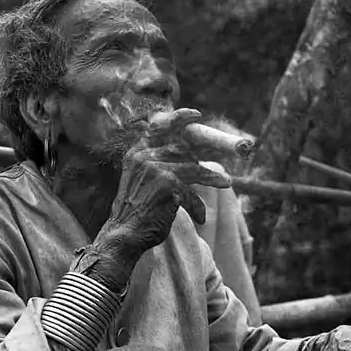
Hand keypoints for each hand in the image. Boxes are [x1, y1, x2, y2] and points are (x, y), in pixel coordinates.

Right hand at [98, 109, 230, 259]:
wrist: (124, 235)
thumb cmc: (135, 214)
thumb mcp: (141, 183)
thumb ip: (159, 167)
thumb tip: (192, 161)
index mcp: (136, 154)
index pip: (158, 127)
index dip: (179, 118)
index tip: (196, 115)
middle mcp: (144, 156)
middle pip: (183, 150)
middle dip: (203, 160)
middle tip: (220, 170)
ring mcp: (155, 168)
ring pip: (192, 168)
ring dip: (210, 178)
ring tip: (226, 183)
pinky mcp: (167, 183)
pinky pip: (191, 192)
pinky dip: (197, 206)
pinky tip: (201, 218)